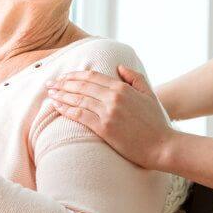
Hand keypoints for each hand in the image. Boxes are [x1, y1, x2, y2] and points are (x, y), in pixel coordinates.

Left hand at [46, 66, 174, 170]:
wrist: (162, 146)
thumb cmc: (156, 122)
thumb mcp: (148, 94)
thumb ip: (134, 77)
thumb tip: (119, 66)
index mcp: (122, 88)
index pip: (92, 77)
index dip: (74, 76)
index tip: (63, 77)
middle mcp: (113, 98)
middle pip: (81, 86)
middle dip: (63, 84)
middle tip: (50, 84)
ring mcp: (108, 113)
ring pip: (78, 100)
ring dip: (61, 96)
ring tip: (50, 94)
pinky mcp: (104, 129)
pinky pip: (80, 116)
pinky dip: (66, 110)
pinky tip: (57, 107)